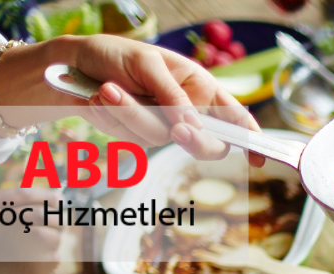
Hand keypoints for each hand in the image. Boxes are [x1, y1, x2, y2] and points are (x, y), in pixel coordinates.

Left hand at [0, 35, 264, 165]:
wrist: (73, 66)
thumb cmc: (116, 54)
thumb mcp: (148, 64)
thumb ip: (172, 96)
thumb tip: (192, 126)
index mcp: (201, 87)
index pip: (236, 119)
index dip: (252, 140)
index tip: (260, 159)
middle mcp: (187, 110)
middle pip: (207, 143)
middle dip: (192, 138)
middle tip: (178, 130)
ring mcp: (162, 126)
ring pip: (157, 139)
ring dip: (127, 113)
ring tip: (106, 89)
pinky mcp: (136, 136)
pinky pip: (130, 139)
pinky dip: (110, 117)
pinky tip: (97, 97)